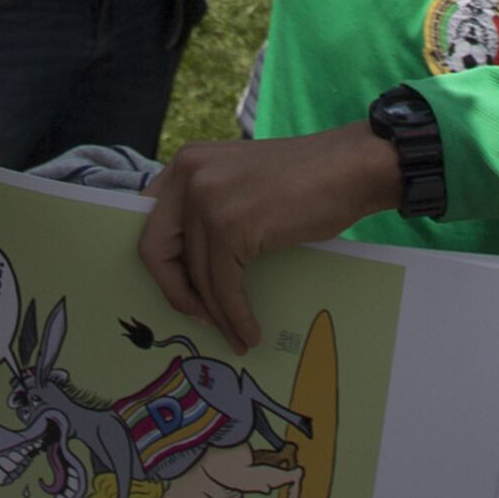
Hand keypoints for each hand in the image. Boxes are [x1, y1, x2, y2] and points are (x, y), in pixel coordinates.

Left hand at [138, 126, 404, 349]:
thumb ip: (209, 207)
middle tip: (198, 317)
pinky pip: (224, 288)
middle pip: (155, 250)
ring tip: (235, 335)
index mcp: (187, 162)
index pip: (147, 220)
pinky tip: (250, 331)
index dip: (161, 262)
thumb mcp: (240, 182)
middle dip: (175, 291)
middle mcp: (189, 176)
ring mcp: (207, 200)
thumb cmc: (305, 180)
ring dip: (216, 314)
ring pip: (196, 277)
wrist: (351, 167)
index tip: (179, 290)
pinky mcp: (231, 227)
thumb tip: (188, 268)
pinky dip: (236, 316)